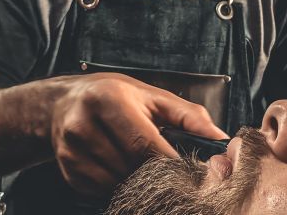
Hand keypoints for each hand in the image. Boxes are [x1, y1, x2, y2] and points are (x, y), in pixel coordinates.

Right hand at [51, 72, 227, 197]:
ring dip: (136, 179)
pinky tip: (118, 165)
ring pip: (117, 182)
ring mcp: (70, 149)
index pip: (144, 143)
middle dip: (155, 171)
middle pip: (130, 166)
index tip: (190, 171)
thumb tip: (220, 139)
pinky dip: (117, 183)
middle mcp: (83, 123)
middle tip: (168, 167)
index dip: (170, 162)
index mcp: (108, 99)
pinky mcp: (67, 168)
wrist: (66, 102)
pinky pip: (101, 189)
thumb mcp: (153, 97)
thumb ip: (190, 116)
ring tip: (138, 160)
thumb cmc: (116, 96)